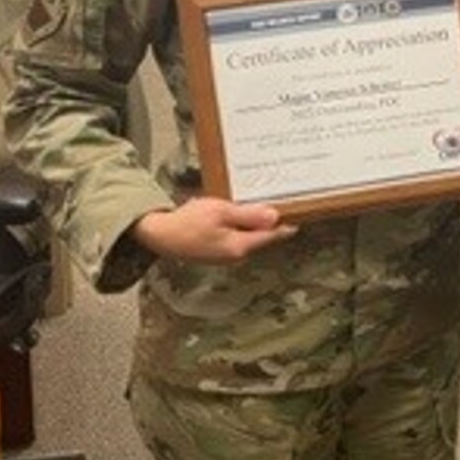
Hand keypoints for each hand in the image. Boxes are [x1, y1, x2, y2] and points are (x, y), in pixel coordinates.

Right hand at [132, 196, 297, 263]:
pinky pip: (235, 238)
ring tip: (256, 206)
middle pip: (261, 237)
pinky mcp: (216, 252)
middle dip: (269, 222)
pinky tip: (234, 214)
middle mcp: (236, 255)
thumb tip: (274, 217)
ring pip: (248, 237)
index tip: (300, 217)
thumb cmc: (187, 222)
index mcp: (240, 246)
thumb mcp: (221, 211)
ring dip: (252, 224)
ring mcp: (226, 256)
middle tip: (279, 204)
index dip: (286, 225)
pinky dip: (238, 227)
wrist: (158, 235)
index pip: (271, 236)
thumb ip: (249, 215)